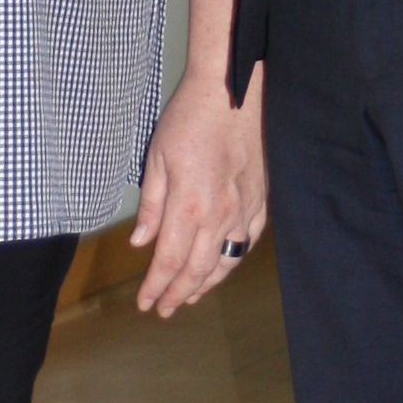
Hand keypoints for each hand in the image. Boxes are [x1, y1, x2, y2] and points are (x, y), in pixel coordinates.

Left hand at [132, 64, 266, 317]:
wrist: (231, 92)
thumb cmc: (188, 120)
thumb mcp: (156, 159)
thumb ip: (151, 206)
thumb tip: (141, 242)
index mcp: (188, 206)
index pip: (169, 262)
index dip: (156, 288)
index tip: (145, 304)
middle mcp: (219, 216)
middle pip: (197, 270)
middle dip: (178, 294)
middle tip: (164, 309)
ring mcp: (244, 210)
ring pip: (226, 261)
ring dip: (207, 284)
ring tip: (191, 296)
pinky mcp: (260, 200)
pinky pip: (249, 241)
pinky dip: (234, 260)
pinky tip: (224, 265)